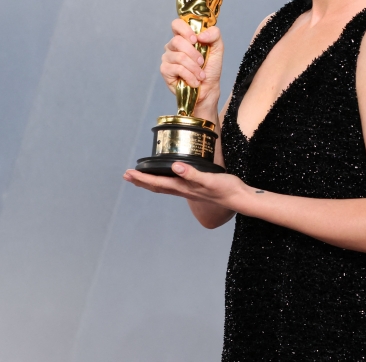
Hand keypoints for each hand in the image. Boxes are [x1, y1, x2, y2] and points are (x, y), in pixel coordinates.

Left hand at [123, 163, 243, 207]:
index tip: (129, 173)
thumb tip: (175, 167)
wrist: (239, 198)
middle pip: (157, 186)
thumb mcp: (209, 179)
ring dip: (150, 182)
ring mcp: (189, 190)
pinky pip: (173, 184)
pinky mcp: (195, 187)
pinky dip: (164, 180)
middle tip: (127, 175)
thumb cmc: (225, 189)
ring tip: (140, 178)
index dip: (142, 178)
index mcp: (183, 187)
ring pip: (164, 186)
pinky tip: (167, 177)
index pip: (158, 182)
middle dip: (141, 181)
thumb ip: (192, 174)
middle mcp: (183, 190)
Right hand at [160, 20, 223, 110]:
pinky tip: (194, 81)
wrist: (209, 87)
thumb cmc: (210, 67)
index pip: (176, 24)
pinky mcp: (165, 70)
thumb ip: (214, 34)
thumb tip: (200, 35)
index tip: (195, 39)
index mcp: (184, 37)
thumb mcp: (218, 48)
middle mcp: (173, 46)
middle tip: (202, 62)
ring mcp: (168, 58)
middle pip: (177, 41)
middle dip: (194, 53)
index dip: (185, 30)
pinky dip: (190, 76)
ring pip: (179, 57)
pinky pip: (177, 69)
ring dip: (194, 68)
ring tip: (200, 75)